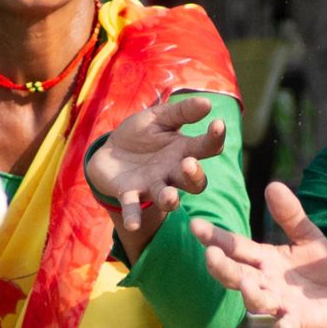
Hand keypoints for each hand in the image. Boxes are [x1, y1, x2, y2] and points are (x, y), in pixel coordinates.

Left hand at [86, 97, 225, 231]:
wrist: (108, 151)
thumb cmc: (140, 134)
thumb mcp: (159, 117)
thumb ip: (181, 112)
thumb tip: (207, 103)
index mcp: (184, 151)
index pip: (207, 147)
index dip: (215, 137)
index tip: (217, 124)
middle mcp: (173, 172)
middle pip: (194, 181)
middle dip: (193, 175)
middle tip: (188, 164)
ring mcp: (152, 185)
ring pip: (169, 198)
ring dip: (170, 199)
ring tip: (170, 197)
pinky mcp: (130, 194)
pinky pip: (134, 207)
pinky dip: (133, 216)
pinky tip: (132, 224)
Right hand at [191, 183, 326, 327]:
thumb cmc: (318, 269)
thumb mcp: (307, 236)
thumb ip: (290, 214)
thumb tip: (272, 184)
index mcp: (264, 259)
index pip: (235, 247)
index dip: (215, 237)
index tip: (195, 226)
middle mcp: (265, 282)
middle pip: (237, 275)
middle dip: (222, 267)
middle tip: (210, 255)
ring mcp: (280, 303)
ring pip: (257, 301)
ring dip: (250, 295)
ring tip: (245, 284)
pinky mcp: (299, 321)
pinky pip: (287, 327)